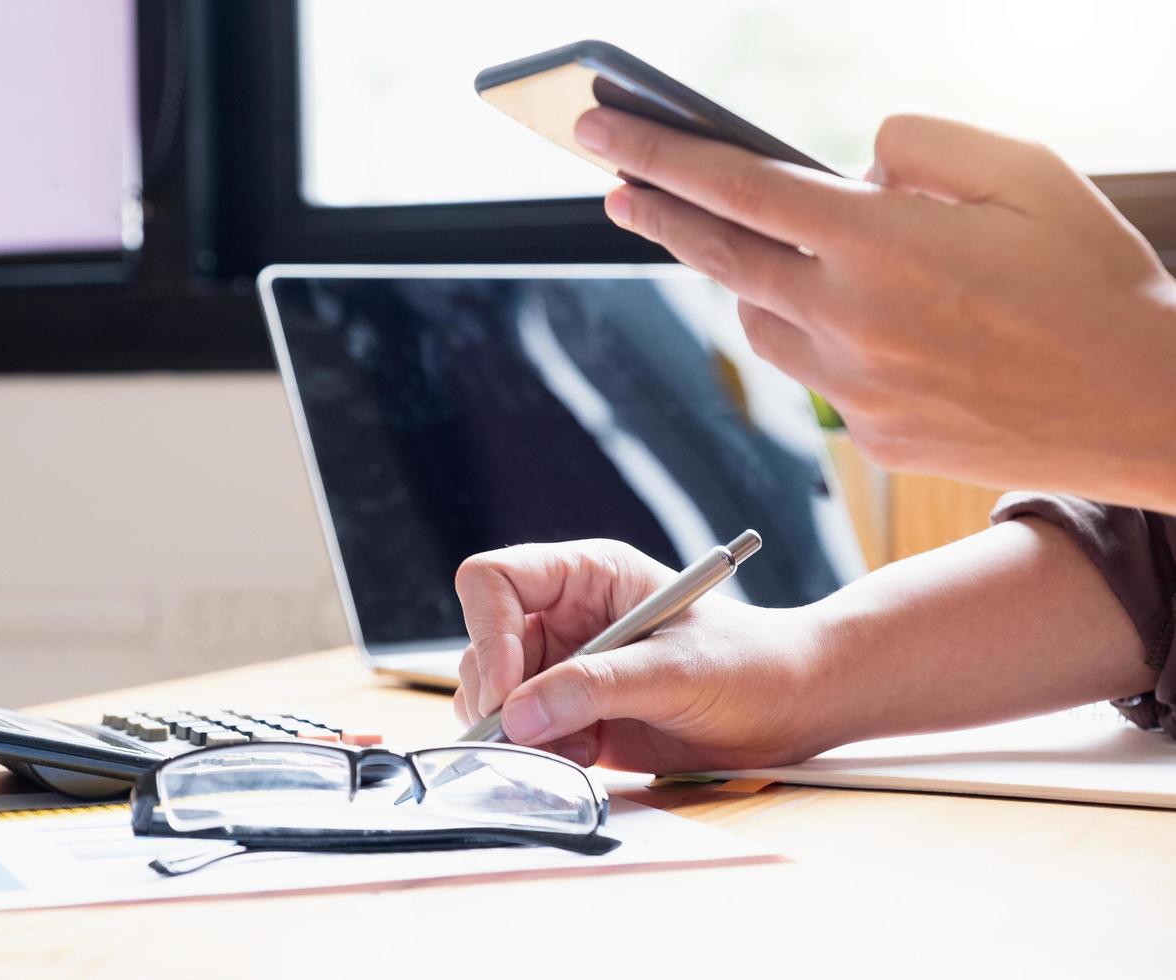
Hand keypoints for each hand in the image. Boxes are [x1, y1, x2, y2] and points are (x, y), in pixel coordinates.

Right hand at [452, 539, 829, 773]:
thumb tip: (519, 714)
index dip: (487, 631)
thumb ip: (595, 688)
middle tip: (533, 737)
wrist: (792, 708)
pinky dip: (541, 751)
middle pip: (483, 645)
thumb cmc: (749, 665)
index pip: (494, 580)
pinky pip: (523, 732)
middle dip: (499, 696)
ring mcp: (564, 664)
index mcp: (588, 575)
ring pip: (494, 695)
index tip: (509, 691)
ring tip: (580, 746)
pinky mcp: (572, 711)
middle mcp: (565, 615)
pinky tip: (589, 754)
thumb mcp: (676, 671)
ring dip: (520, 730)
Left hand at [573, 108, 1175, 512]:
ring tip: (758, 243)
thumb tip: (847, 167)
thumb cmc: (1097, 281)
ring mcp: (855, 390)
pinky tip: (841, 312)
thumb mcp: (1026, 169)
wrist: (1150, 410)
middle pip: (720, 257)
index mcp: (883, 244)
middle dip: (658, 214)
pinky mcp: (872, 438)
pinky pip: (811, 374)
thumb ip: (918, 146)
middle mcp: (852, 321)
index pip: (736, 187)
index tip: (600, 128)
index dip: (658, 154)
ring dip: (745, 277)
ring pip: (759, 321)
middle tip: (614, 185)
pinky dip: (809, 333)